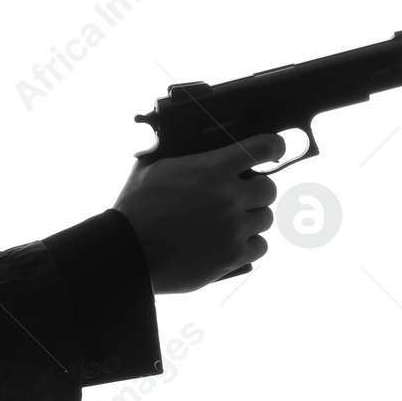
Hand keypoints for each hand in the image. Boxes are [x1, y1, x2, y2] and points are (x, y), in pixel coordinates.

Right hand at [112, 133, 284, 293]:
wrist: (127, 252)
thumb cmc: (134, 208)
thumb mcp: (150, 168)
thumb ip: (176, 156)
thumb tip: (182, 144)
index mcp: (212, 169)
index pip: (263, 148)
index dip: (273, 146)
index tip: (274, 149)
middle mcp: (229, 197)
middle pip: (269, 188)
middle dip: (255, 189)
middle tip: (238, 195)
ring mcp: (234, 228)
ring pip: (265, 218)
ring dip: (251, 217)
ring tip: (229, 221)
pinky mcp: (233, 256)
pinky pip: (260, 246)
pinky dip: (249, 243)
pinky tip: (231, 241)